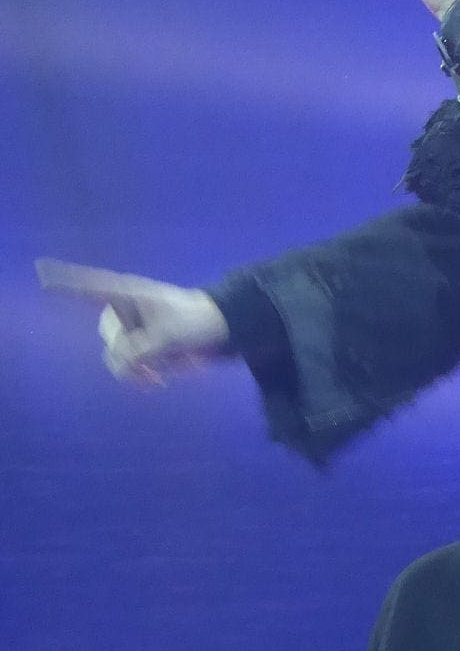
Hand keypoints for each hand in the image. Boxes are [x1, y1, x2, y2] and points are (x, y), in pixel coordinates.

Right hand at [35, 258, 231, 386]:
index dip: (67, 282)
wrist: (226, 328)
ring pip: (118, 356)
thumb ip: (139, 350)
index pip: (91, 287)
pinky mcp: (143, 344)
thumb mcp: (168, 336)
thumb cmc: (198, 320)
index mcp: (130, 295)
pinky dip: (145, 373)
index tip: (43, 273)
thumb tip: (119, 364)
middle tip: (155, 366)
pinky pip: (131, 364)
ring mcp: (134, 327)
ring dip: (140, 369)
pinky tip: (162, 377)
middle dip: (128, 355)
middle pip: (108, 337)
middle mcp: (127, 309)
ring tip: (164, 373)